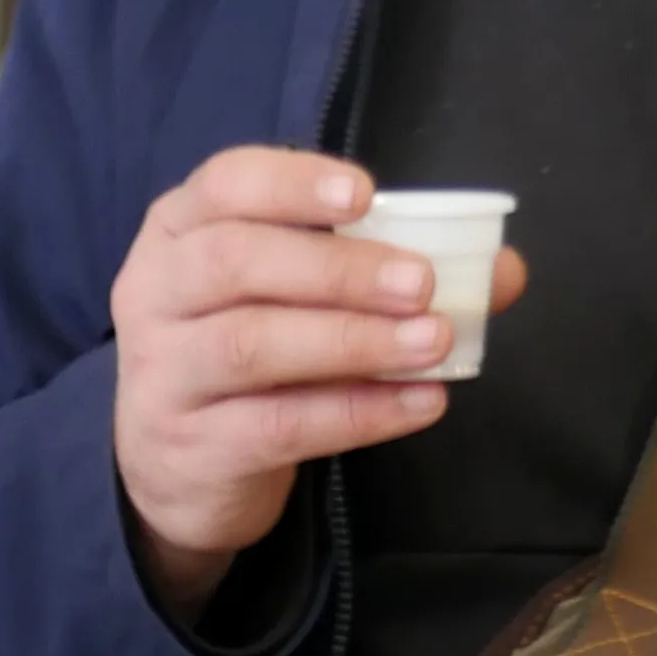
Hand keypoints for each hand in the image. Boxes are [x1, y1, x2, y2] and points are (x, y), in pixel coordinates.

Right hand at [110, 149, 527, 615]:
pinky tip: (419, 403)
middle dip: (338, 269)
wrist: (173, 471)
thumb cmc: (247, 355)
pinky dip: (358, 413)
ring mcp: (162, 374)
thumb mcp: (294, 298)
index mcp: (179, 231)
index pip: (225, 184)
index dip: (294, 184)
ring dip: (353, 340)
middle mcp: (154, 293)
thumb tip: (501, 271)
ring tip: (432, 343)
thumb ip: (388, 271)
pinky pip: (278, 425)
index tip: (366, 195)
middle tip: (421, 283)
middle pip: (235, 262)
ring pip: (251, 345)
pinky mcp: (190, 448)